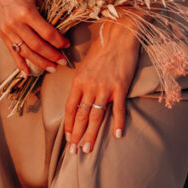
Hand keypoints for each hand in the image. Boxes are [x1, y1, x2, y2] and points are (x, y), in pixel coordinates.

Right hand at [0, 0, 68, 74]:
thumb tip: (58, 29)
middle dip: (52, 55)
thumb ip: (45, 14)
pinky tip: (28, 72)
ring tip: (52, 68)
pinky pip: (12, 52)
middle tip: (63, 61)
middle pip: (38, 46)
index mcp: (27, 12)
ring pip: (26, 52)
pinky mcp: (2, 34)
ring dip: (40, 62)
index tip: (67, 45)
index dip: (59, 41)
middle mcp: (16, 24)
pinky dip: (20, 64)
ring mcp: (8, 30)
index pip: (47, 33)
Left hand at [64, 20, 139, 154]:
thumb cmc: (103, 47)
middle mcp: (89, 86)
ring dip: (91, 135)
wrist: (120, 34)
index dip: (68, 125)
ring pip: (95, 116)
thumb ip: (82, 81)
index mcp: (79, 80)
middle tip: (74, 153)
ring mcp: (105, 87)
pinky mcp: (120, 86)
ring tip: (87, 149)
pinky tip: (117, 135)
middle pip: (80, 116)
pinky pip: (118, 109)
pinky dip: (118, 123)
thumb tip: (79, 96)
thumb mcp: (86, 64)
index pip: (70, 108)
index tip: (68, 138)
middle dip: (76, 136)